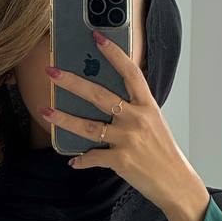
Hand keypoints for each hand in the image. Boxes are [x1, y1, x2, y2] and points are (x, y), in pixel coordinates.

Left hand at [42, 29, 208, 216]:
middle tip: (52, 72)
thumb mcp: (154, 124)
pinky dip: (81, 160)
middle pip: (99, 95)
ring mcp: (128, 140)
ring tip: (45, 112)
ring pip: (89, 127)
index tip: (97, 37)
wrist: (175, 182)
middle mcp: (137, 119)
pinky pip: (94, 157)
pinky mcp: (121, 161)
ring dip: (64, 119)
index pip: (130, 72)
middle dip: (72, 82)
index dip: (114, 53)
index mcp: (147, 106)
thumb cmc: (163, 153)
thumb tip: (108, 102)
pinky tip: (72, 160)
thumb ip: (134, 110)